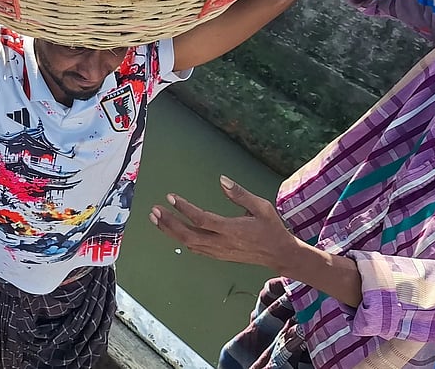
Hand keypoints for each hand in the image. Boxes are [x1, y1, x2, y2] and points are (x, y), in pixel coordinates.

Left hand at [149, 175, 300, 272]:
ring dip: (170, 231)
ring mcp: (219, 252)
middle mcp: (222, 243)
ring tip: (156, 218)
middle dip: (169, 223)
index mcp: (232, 230)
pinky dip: (180, 239)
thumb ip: (240, 194)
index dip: (184, 208)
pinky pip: (195, 248)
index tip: (171, 197)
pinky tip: (171, 230)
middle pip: (188, 235)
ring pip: (188, 243)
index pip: (202, 219)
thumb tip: (222, 179)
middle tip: (154, 210)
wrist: (280, 254)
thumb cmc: (271, 228)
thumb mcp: (261, 207)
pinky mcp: (218, 255)